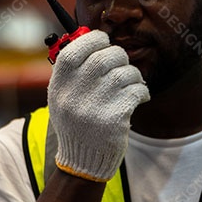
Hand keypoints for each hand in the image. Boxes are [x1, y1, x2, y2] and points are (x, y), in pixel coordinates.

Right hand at [47, 29, 149, 180]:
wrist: (82, 162)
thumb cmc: (77, 123)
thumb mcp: (63, 98)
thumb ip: (75, 72)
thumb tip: (97, 41)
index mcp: (59, 85)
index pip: (74, 49)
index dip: (94, 40)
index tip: (104, 42)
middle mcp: (74, 94)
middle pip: (104, 57)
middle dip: (119, 56)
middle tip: (122, 65)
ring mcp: (94, 107)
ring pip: (124, 73)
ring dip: (134, 75)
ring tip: (132, 83)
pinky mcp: (114, 119)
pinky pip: (136, 91)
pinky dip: (142, 91)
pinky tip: (140, 96)